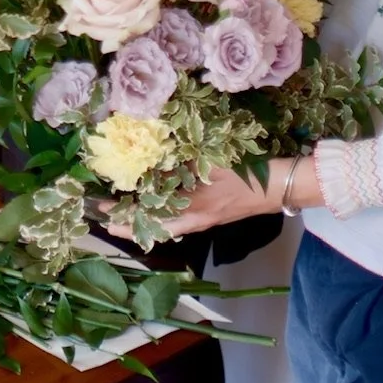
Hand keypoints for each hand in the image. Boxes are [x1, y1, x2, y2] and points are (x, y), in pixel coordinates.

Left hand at [106, 158, 305, 238]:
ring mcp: (203, 221)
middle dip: (130, 225)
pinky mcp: (210, 216)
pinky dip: (162, 215)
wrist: (278, 187)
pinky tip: (154, 205)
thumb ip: (183, 160)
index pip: (152, 220)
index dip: (127, 219)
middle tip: (106, 219)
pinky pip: (179, 221)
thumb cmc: (246, 174)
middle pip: (155, 229)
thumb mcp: (212, 163)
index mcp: (194, 211)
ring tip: (124, 212)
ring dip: (145, 221)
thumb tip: (154, 152)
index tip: (104, 215)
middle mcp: (196, 221)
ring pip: (167, 226)